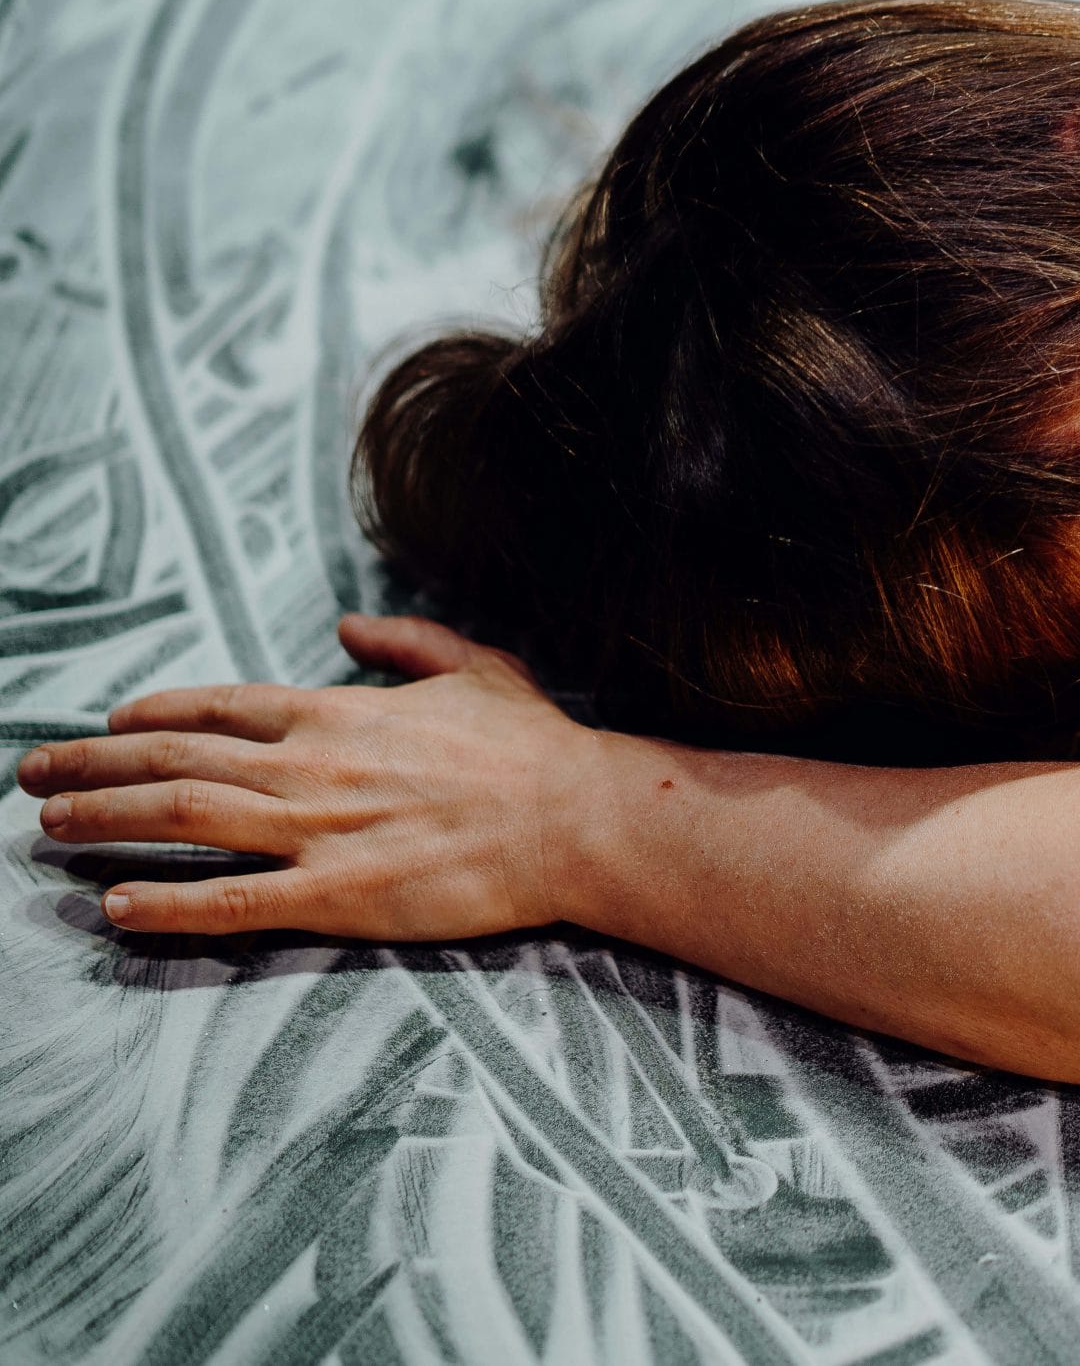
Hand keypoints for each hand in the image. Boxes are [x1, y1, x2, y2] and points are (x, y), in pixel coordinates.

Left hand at [18, 614, 599, 936]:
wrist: (576, 816)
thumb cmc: (534, 745)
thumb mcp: (476, 667)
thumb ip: (406, 642)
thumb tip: (351, 624)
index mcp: (339, 713)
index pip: (218, 706)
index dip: (151, 713)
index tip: (107, 722)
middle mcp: (310, 767)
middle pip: (175, 758)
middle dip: (92, 764)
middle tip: (33, 776)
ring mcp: (317, 833)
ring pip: (182, 818)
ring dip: (105, 819)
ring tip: (48, 828)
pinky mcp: (337, 897)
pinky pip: (231, 901)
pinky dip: (165, 903)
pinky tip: (115, 904)